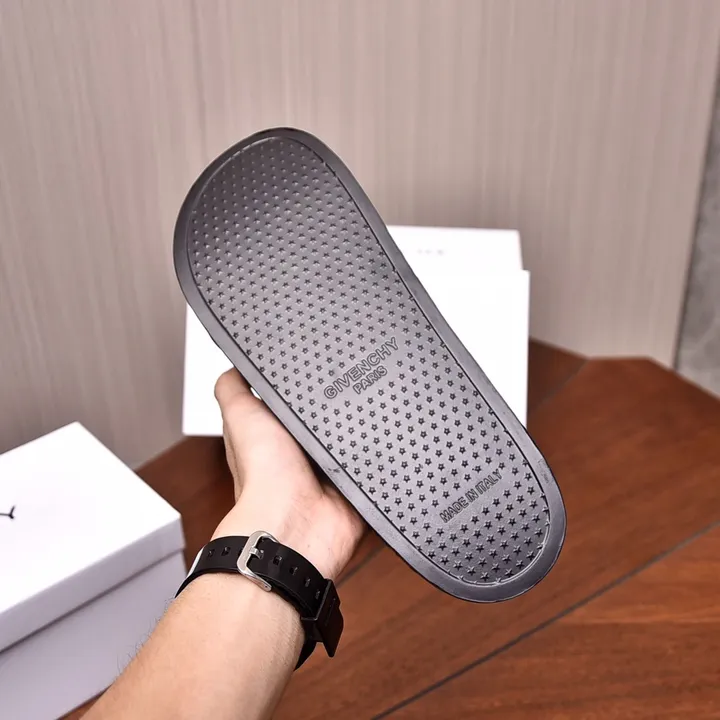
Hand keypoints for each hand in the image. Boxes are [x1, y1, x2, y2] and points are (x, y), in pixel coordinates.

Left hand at [212, 369, 365, 579]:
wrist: (296, 521)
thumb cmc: (262, 474)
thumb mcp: (240, 416)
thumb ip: (233, 388)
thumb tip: (236, 363)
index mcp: (277, 435)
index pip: (293, 399)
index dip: (302, 380)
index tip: (316, 357)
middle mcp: (304, 452)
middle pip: (328, 412)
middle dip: (339, 395)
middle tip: (351, 372)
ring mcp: (333, 468)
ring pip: (355, 431)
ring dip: (363, 419)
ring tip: (371, 395)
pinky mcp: (357, 482)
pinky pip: (377, 458)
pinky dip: (382, 446)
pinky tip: (386, 429)